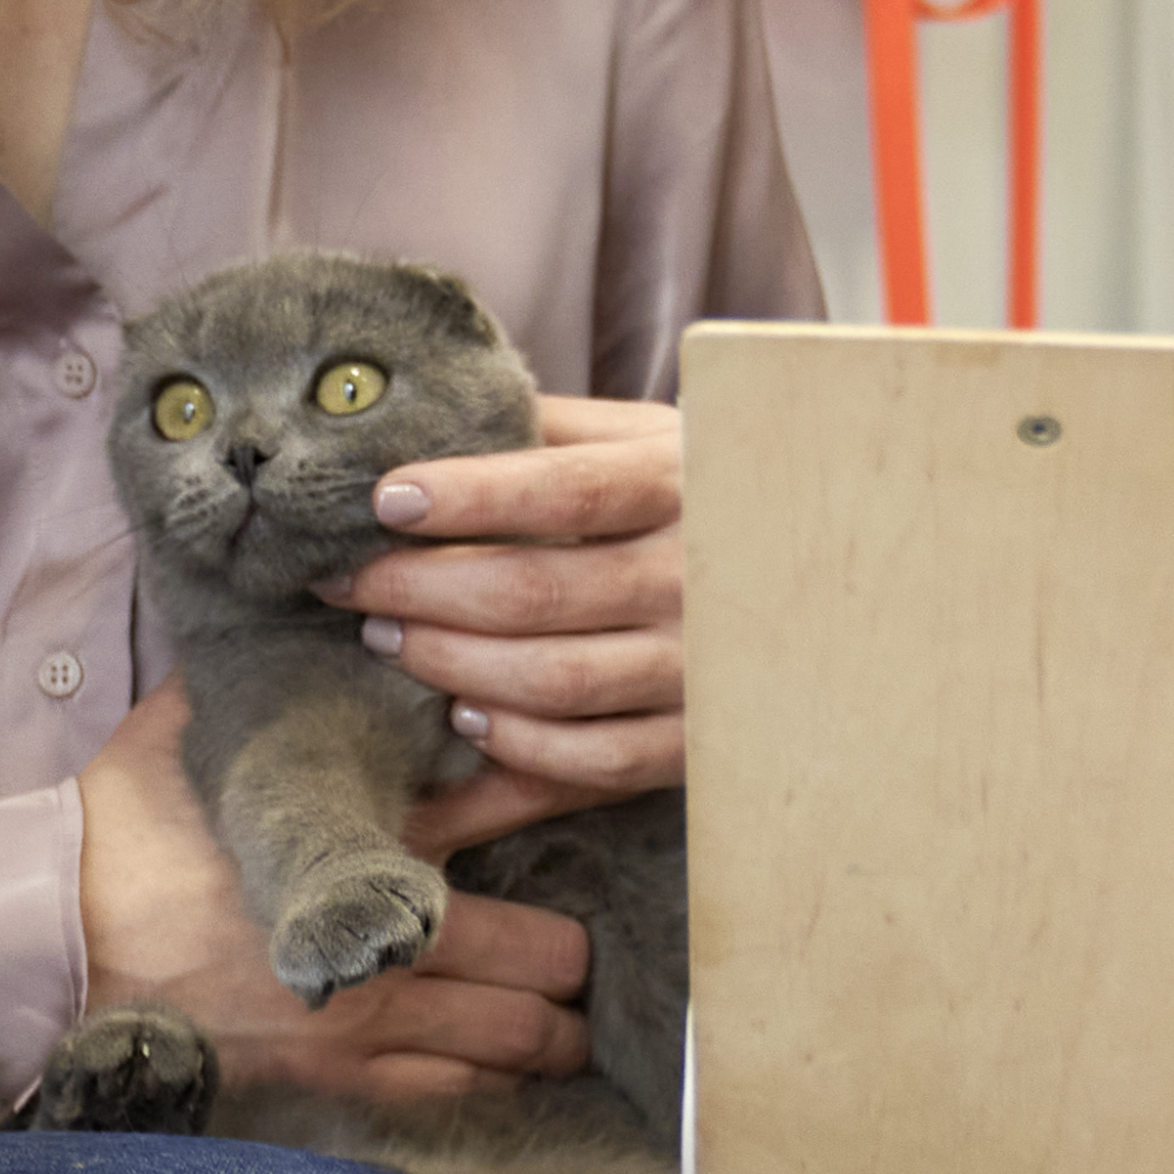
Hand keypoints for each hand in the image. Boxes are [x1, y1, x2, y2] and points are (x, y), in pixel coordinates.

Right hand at [74, 687, 594, 1108]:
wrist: (55, 942)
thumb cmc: (121, 831)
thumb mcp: (195, 728)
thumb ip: (267, 671)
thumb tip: (300, 595)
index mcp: (367, 833)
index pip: (513, 800)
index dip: (573, 793)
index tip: (604, 781)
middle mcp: (389, 931)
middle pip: (550, 953)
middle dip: (578, 947)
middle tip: (590, 933)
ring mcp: (371, 1015)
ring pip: (523, 1037)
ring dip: (554, 1023)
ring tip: (567, 1008)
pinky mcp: (339, 1076)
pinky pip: (459, 1092)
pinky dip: (497, 1077)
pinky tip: (507, 1058)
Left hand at [335, 391, 684, 801]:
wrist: (822, 577)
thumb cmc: (699, 497)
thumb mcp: (645, 441)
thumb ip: (550, 428)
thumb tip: (424, 412)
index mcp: (682, 483)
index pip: (566, 490)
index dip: (470, 496)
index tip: (386, 499)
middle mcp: (699, 577)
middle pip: (538, 592)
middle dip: (422, 590)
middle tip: (352, 583)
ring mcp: (703, 667)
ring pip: (556, 681)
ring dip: (451, 663)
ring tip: (386, 638)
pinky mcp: (700, 742)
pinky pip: (597, 760)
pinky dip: (519, 744)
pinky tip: (467, 716)